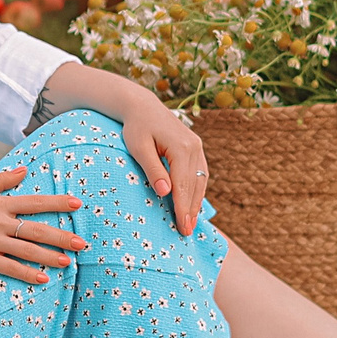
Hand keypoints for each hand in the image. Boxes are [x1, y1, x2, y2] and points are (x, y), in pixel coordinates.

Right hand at [0, 165, 86, 283]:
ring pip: (26, 250)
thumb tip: (24, 170)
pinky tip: (43, 278)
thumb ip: (2, 180)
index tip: (77, 205)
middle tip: (82, 242)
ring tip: (68, 262)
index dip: (56, 203)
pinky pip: (10, 268)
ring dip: (49, 256)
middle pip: (35, 229)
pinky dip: (27, 273)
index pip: (34, 202)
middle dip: (61, 236)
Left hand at [119, 89, 207, 235]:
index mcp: (182, 146)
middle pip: (195, 184)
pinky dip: (196, 190)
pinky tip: (192, 203)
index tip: (182, 226)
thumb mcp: (139, 148)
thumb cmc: (136, 127)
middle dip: (191, 209)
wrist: (142, 106)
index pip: (183, 183)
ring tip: (190, 222)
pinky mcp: (195, 148)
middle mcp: (194, 146)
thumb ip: (153, 169)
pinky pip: (200, 173)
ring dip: (196, 202)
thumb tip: (165, 192)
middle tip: (186, 231)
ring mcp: (197, 146)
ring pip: (201, 180)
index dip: (183, 207)